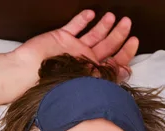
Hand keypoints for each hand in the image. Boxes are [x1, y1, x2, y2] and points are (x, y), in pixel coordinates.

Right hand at [12, 10, 138, 81]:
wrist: (29, 74)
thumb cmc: (57, 83)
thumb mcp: (88, 81)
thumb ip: (107, 75)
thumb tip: (127, 71)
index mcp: (93, 74)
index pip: (115, 62)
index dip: (126, 52)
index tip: (134, 40)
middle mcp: (85, 61)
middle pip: (107, 46)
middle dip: (119, 34)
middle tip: (127, 23)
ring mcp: (73, 49)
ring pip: (93, 34)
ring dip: (104, 25)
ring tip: (112, 16)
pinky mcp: (61, 38)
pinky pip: (74, 26)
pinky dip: (83, 19)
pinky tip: (91, 14)